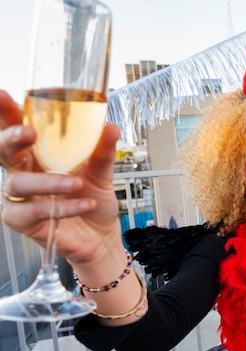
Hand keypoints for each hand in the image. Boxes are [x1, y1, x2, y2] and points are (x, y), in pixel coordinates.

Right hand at [0, 90, 121, 263]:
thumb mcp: (102, 172)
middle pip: (1, 152)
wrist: (101, 235)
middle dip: (9, 139)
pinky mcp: (25, 222)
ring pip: (16, 184)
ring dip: (48, 181)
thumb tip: (111, 127)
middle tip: (29, 133)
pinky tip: (84, 203)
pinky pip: (32, 213)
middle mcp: (23, 172)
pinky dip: (61, 208)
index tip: (5, 96)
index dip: (5, 113)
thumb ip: (103, 151)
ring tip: (76, 184)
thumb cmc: (93, 198)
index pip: (15, 129)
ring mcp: (20, 198)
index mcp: (37, 154)